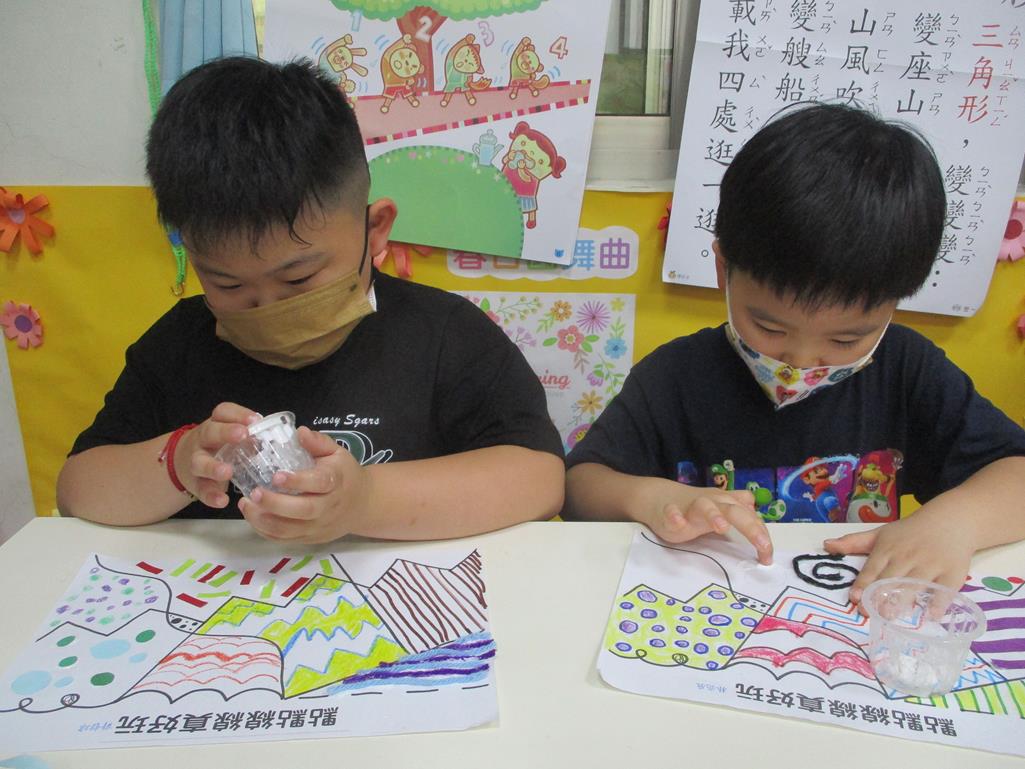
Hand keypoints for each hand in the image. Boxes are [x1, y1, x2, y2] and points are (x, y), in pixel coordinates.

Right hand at [176, 402, 261, 507]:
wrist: (182, 462)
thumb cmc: (217, 446)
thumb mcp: (229, 437)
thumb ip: (249, 438)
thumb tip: (272, 441)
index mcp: (215, 424)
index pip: (223, 413)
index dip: (238, 414)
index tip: (255, 420)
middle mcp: (203, 440)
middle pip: (210, 433)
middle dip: (226, 433)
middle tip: (242, 434)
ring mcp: (196, 461)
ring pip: (200, 462)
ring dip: (213, 467)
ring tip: (227, 472)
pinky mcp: (195, 483)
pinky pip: (201, 489)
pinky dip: (211, 496)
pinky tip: (222, 501)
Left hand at [239, 427, 369, 543]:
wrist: (361, 505)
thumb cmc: (344, 474)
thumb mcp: (337, 453)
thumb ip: (318, 442)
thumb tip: (299, 432)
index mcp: (335, 481)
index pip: (318, 483)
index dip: (298, 481)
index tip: (276, 476)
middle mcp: (328, 507)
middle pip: (302, 510)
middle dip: (275, 504)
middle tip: (253, 493)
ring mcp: (319, 526)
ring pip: (289, 530)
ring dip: (263, 520)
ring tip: (245, 505)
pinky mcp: (310, 539)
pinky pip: (285, 540)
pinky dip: (265, 531)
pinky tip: (253, 516)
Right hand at [639, 480, 772, 564]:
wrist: (661, 498)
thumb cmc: (697, 509)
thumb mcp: (723, 511)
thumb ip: (743, 518)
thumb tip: (764, 535)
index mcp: (728, 504)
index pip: (751, 517)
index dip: (762, 536)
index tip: (766, 558)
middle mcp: (713, 502)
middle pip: (734, 510)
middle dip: (750, 526)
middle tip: (762, 545)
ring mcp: (691, 506)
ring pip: (705, 506)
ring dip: (714, 515)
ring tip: (722, 528)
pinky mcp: (670, 511)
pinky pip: (672, 512)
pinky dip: (675, 515)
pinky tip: (678, 522)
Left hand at [824, 510, 975, 606]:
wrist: (950, 521)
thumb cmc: (909, 532)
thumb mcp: (880, 533)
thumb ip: (853, 542)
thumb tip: (826, 545)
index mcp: (888, 548)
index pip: (873, 568)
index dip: (863, 583)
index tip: (854, 598)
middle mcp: (908, 556)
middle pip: (892, 578)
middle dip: (880, 595)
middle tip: (870, 613)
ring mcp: (931, 565)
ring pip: (915, 584)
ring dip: (903, 600)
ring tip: (891, 616)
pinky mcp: (952, 573)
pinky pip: (944, 590)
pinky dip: (938, 602)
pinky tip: (930, 616)